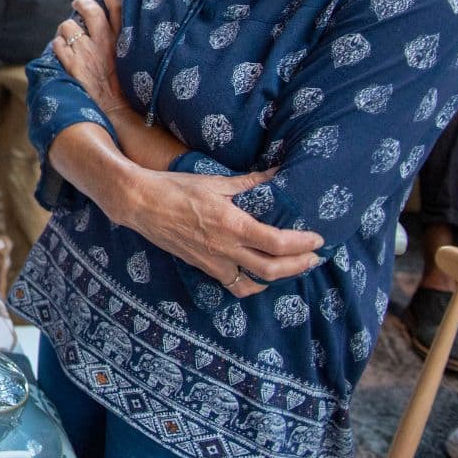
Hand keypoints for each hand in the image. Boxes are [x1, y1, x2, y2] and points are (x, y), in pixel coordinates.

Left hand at [51, 0, 127, 118]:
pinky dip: (58, 47)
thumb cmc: (127, 92)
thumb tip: (107, 28)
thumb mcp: (132, 62)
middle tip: (78, 3)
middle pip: (89, 10)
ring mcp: (87, 53)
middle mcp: (105, 43)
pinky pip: (57, 44)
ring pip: (68, 26)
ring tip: (70, 40)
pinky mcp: (72, 65)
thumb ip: (122, 43)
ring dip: (66, 32)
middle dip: (81, 3)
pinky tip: (64, 54)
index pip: (118, 8)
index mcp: (123, 41)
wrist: (118, 115)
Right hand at [116, 166, 324, 298]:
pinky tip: (259, 276)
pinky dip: (251, 284)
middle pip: (272, 269)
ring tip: (291, 268)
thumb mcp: (214, 181)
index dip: (302, 244)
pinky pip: (233, 283)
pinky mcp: (202, 266)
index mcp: (232, 224)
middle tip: (314, 257)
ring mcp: (212, 261)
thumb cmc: (175, 188)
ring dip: (277, 278)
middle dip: (299, 265)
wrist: (139, 203)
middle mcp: (225, 248)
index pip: (277, 242)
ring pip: (254, 282)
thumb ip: (249, 182)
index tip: (317, 239)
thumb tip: (276, 173)